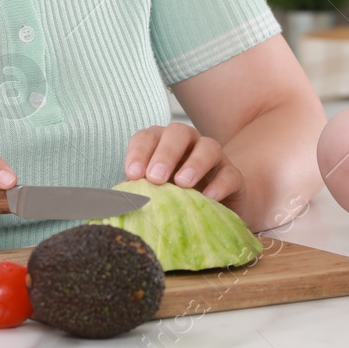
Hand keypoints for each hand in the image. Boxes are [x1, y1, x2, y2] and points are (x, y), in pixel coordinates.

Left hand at [124, 122, 244, 205]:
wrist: (212, 214)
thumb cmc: (174, 200)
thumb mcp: (153, 195)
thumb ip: (136, 192)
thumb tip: (115, 200)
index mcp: (162, 144)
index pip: (147, 137)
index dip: (139, 151)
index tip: (132, 173)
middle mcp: (188, 144)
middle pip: (178, 133)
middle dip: (165, 153)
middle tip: (155, 177)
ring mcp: (214, 158)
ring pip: (208, 146)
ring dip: (194, 163)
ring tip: (182, 183)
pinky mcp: (233, 176)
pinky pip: (230, 173)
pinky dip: (219, 184)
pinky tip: (208, 197)